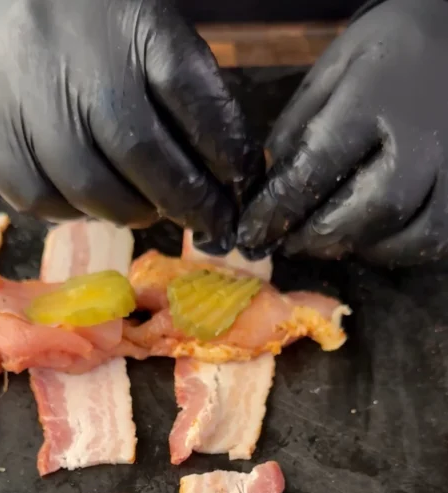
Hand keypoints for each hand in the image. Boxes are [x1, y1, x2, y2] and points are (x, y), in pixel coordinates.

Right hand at [0, 0, 259, 245]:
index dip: (225, 150)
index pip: (190, 94)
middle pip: (140, 152)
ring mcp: (24, 95)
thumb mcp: (146, 36)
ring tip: (147, 209)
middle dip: (185, 200)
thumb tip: (228, 178)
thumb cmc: (89, 31)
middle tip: (209, 221)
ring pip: (90, 188)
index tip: (242, 184)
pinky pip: (41, 200)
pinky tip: (89, 201)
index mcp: (129, 20)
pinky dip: (75, 212)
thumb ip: (186, 99)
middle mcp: (74, 55)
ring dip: (131, 212)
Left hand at [238, 0, 447, 265]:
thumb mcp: (332, 71)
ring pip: (400, 236)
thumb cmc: (387, 55)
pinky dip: (392, 249)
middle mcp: (420, 138)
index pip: (315, 169)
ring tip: (327, 236)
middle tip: (289, 242)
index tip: (251, 233)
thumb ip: (298, 127)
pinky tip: (369, 234)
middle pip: (367, 211)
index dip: (276, 210)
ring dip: (355, 246)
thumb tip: (268, 189)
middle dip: (318, 236)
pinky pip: (428, 242)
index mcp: (374, 99)